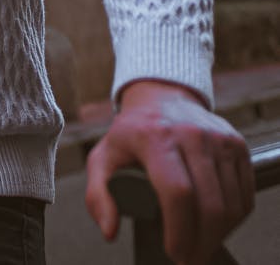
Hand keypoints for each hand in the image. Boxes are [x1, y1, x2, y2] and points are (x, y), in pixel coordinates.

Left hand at [85, 79, 254, 264]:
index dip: (179, 232)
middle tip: (190, 259)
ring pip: (231, 203)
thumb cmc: (132, 133)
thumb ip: (97, 195)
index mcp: (155, 136)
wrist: (161, 96)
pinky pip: (245, 194)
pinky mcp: (236, 143)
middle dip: (202, 243)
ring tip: (202, 245)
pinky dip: (235, 220)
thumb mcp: (104, 157)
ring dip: (219, 235)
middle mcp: (191, 134)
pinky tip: (218, 227)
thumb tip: (109, 230)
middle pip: (209, 204)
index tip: (174, 253)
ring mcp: (218, 138)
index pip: (178, 193)